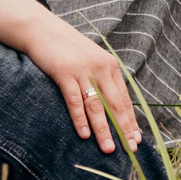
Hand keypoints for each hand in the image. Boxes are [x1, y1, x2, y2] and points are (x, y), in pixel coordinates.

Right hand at [25, 13, 141, 152]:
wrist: (44, 30)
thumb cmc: (68, 49)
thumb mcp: (92, 61)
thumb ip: (102, 80)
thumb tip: (112, 109)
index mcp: (110, 66)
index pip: (124, 98)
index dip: (131, 120)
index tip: (136, 139)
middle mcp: (100, 68)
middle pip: (115, 104)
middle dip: (123, 128)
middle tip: (130, 149)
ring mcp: (83, 70)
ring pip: (96, 105)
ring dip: (102, 129)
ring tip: (107, 148)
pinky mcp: (65, 72)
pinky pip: (74, 100)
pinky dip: (79, 118)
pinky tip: (84, 134)